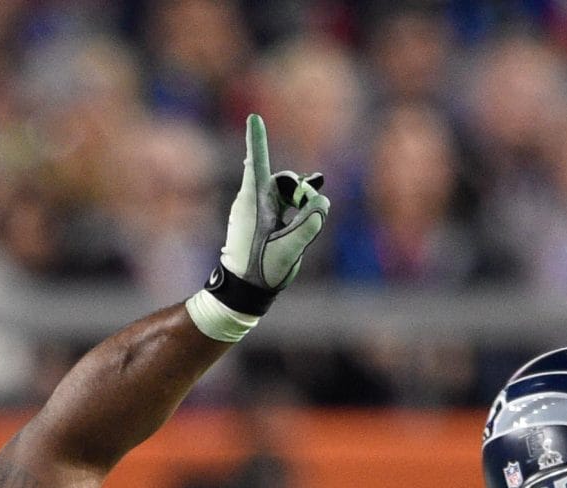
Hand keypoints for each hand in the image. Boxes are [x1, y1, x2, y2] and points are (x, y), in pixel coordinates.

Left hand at [219, 113, 329, 290]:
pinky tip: (310, 203)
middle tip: (312, 203)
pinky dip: (297, 205)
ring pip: (285, 193)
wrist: (244, 291)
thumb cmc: (260, 269)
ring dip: (301, 198)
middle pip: (283, 180)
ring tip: (313, 201)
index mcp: (254, 202)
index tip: (253, 117)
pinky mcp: (262, 220)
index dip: (256, 140)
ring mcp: (257, 210)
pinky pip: (283, 203)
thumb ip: (310, 223)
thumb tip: (322, 202)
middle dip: (301, 188)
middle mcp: (253, 201)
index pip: (256, 163)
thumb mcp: (290, 247)